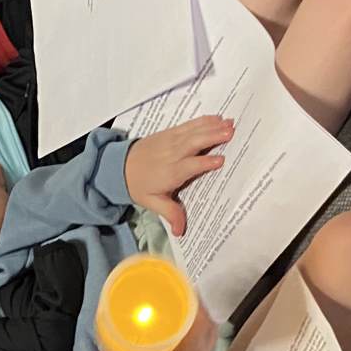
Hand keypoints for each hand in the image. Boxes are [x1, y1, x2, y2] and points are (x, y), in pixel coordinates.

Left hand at [124, 115, 233, 236]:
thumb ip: (170, 214)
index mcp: (171, 172)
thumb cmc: (139, 185)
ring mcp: (171, 140)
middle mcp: (172, 154)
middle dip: (212, 137)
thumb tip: (181, 231)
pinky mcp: (170, 133)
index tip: (221, 160)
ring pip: (194, 131)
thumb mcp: (152, 202)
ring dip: (212, 126)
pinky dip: (203, 121)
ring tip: (230, 123)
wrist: (119, 166)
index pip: (191, 166)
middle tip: (231, 132)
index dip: (205, 162)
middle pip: (195, 143)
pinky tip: (216, 118)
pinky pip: (188, 125)